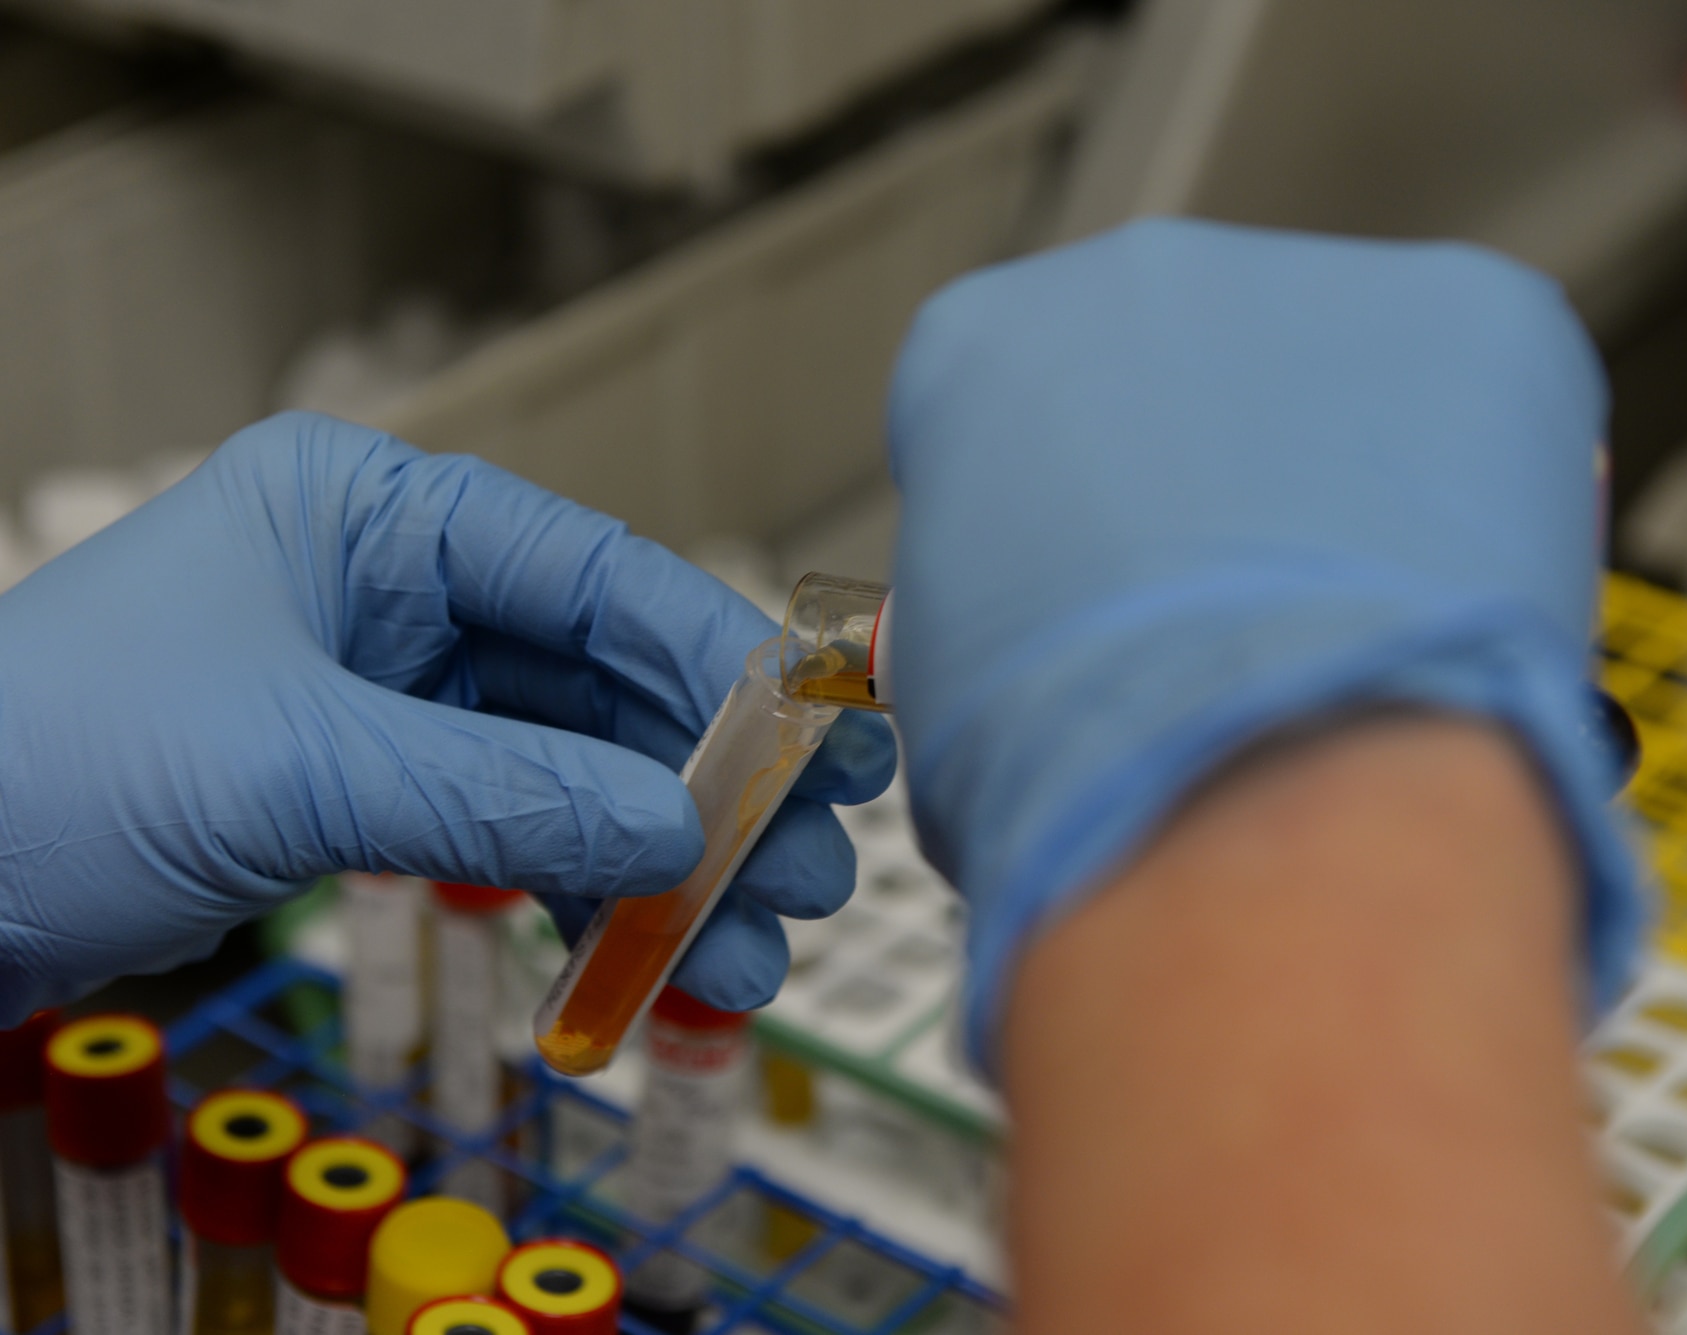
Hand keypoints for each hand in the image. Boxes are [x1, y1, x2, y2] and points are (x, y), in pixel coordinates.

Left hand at [0, 412, 894, 1020]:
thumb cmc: (45, 767)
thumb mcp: (297, 767)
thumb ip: (504, 796)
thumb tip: (683, 833)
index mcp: (372, 511)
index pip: (592, 573)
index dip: (719, 663)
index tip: (820, 746)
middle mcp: (393, 586)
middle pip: (602, 681)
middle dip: (709, 787)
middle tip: (810, 873)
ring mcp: (387, 690)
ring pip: (571, 769)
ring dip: (662, 866)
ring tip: (745, 958)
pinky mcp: (369, 785)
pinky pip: (512, 832)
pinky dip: (578, 899)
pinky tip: (641, 963)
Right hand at [887, 218, 1640, 1068]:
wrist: (1255, 792)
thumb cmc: (1092, 762)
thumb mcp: (955, 683)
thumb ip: (986, 596)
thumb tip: (1027, 616)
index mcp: (984, 347)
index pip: (1016, 404)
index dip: (1064, 509)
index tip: (1101, 575)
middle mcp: (1140, 281)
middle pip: (1182, 362)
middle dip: (1209, 473)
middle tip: (1232, 611)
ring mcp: (1312, 285)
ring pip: (1337, 375)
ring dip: (1342, 480)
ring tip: (1349, 626)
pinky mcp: (1474, 316)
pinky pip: (1482, 392)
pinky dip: (1478, 489)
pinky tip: (1443, 590)